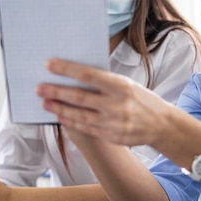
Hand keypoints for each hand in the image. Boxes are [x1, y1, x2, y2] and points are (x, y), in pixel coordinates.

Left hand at [37, 58, 173, 147]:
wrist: (161, 124)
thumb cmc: (141, 99)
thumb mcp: (127, 84)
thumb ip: (104, 82)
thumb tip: (76, 74)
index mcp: (121, 85)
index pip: (88, 75)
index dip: (67, 69)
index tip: (50, 64)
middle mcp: (117, 104)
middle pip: (79, 96)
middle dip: (56, 91)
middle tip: (39, 87)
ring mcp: (113, 122)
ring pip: (79, 114)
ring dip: (59, 108)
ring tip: (44, 102)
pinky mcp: (111, 136)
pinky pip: (86, 128)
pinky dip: (71, 121)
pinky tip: (59, 115)